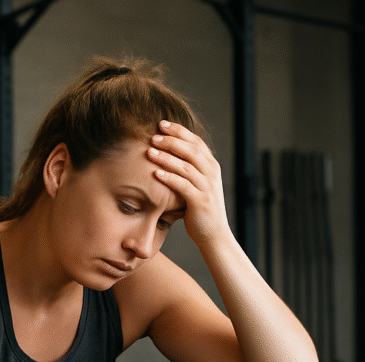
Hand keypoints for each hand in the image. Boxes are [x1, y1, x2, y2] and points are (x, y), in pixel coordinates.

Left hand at [147, 121, 233, 248]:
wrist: (214, 234)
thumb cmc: (200, 208)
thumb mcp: (197, 184)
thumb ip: (188, 168)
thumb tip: (166, 152)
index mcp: (211, 165)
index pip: (195, 141)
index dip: (179, 131)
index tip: (161, 123)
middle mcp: (212, 173)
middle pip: (191, 150)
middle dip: (171, 141)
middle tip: (153, 136)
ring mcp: (207, 187)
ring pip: (186, 166)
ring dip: (167, 158)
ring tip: (150, 151)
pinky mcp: (200, 201)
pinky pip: (183, 186)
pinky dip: (169, 178)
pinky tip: (156, 173)